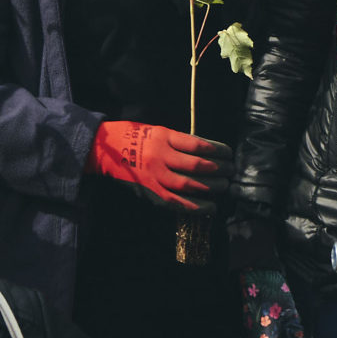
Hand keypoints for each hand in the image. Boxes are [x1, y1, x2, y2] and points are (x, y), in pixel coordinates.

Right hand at [89, 122, 231, 210]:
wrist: (106, 149)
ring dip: (211, 187)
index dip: (218, 150)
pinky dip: (195, 206)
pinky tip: (210, 206)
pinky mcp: (151, 191)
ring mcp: (155, 175)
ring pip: (189, 185)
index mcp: (164, 137)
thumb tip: (207, 151)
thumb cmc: (135, 137)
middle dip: (219, 170)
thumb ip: (180, 141)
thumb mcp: (158, 131)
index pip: (198, 145)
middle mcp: (160, 156)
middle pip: (197, 165)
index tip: (229, 153)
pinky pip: (177, 202)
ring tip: (223, 186)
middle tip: (230, 171)